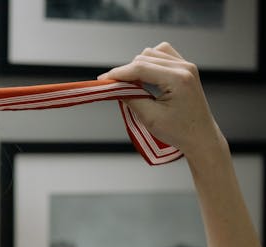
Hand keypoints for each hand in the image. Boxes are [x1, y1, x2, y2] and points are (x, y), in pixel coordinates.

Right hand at [99, 43, 220, 155]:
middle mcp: (184, 68)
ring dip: (138, 66)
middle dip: (127, 71)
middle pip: (144, 57)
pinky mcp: (185, 69)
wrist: (200, 136)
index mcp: (178, 79)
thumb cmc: (180, 131)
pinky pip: (163, 55)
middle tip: (115, 87)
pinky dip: (150, 63)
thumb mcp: (150, 118)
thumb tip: (114, 87)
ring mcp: (186, 66)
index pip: (140, 67)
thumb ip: (130, 98)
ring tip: (131, 84)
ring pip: (152, 53)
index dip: (118, 73)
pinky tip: (145, 77)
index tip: (103, 80)